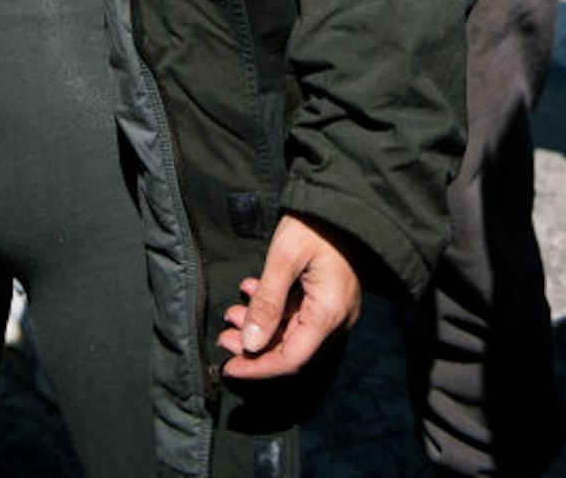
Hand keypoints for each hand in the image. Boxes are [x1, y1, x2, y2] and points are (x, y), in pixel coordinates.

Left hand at [218, 214, 360, 381]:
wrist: (341, 198)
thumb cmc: (314, 223)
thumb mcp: (285, 257)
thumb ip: (267, 303)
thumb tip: (250, 344)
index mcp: (329, 313)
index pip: (290, 358)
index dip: (258, 367)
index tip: (229, 367)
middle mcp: (336, 318)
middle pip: (290, 348)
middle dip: (254, 345)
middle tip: (223, 336)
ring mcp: (334, 308)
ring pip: (292, 331)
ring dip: (260, 324)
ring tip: (231, 313)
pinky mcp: (329, 295)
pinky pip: (299, 313)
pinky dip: (274, 309)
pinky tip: (252, 292)